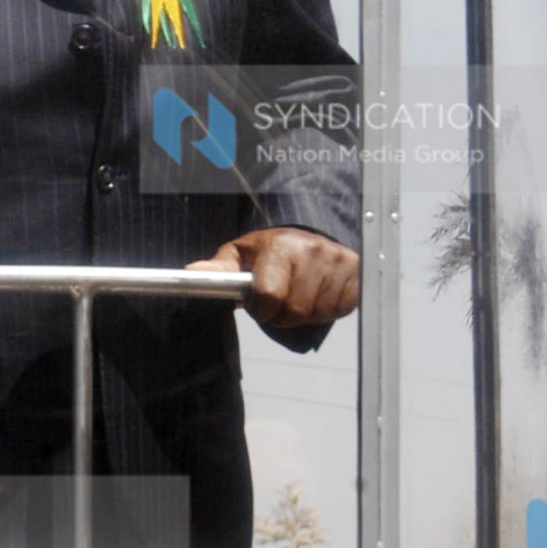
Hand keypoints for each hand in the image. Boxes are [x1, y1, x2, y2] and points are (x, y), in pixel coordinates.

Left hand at [194, 227, 358, 329]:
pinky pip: (338, 310)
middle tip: (278, 301)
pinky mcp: (356, 275)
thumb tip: (191, 273)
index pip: (270, 297)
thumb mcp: (240, 254)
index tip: (259, 303)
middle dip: (281, 315)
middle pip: (294, 312)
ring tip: (296, 295)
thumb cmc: (270, 249)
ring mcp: (338, 263)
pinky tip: (316, 294)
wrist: (310, 232)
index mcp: (280, 247)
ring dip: (303, 314)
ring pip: (316, 314)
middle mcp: (312, 252)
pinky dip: (324, 310)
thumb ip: (219, 269)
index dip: (261, 309)